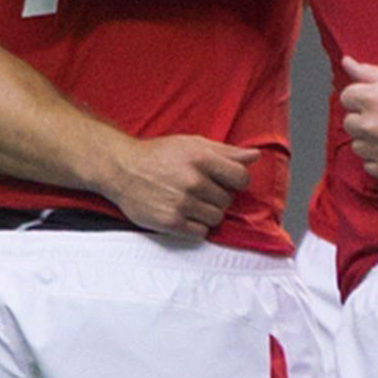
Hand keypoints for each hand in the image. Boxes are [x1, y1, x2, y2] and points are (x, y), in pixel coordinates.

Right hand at [95, 132, 252, 246]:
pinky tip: (184, 215)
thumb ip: (226, 151)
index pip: (241, 178)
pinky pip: (200, 233)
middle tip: (199, 190)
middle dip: (217, 196)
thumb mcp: (193, 144)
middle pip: (227, 200)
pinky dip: (195, 227)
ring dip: (207, 213)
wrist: (122, 169)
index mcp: (201, 158)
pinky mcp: (170, 222)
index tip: (227, 181)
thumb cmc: (158, 155)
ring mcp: (182, 203)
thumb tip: (255, 156)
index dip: (237, 181)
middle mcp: (193, 181)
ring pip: (216, 218)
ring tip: (190, 202)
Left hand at [334, 60, 377, 184]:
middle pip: (350, 123)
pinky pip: (369, 165)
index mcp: (372, 98)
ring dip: (371, 141)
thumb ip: (370, 72)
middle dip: (364, 119)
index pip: (347, 97)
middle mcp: (370, 124)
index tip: (377, 102)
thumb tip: (347, 63)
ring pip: (358, 145)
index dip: (361, 98)